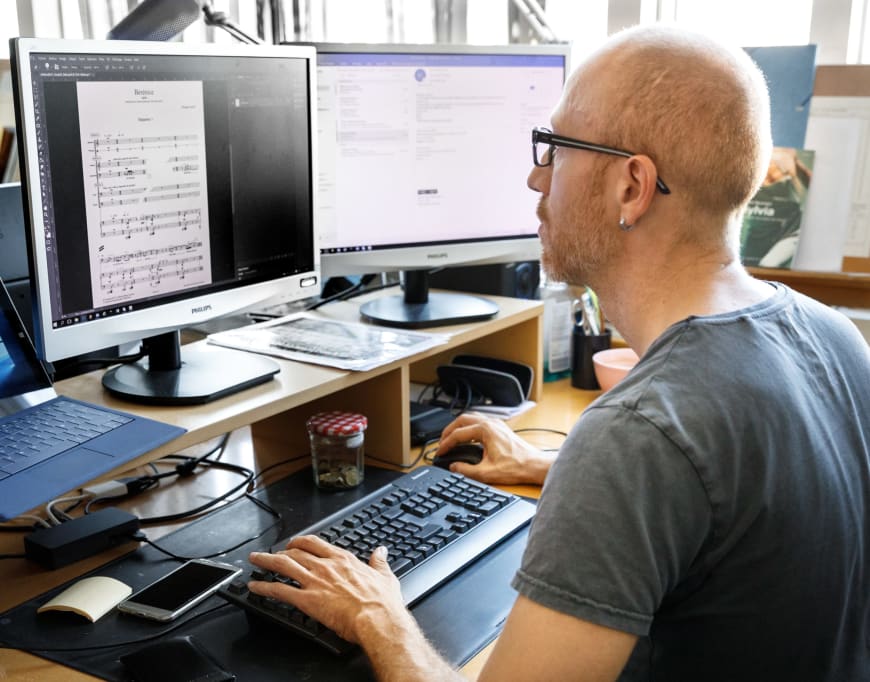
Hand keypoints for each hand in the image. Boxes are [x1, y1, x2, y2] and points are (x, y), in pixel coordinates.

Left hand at [247, 535, 410, 644]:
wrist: (376, 619)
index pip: (315, 543)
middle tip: (272, 552)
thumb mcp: (384, 576)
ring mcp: (314, 582)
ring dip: (266, 561)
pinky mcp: (307, 600)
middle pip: (295, 552)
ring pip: (283, 566)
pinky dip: (264, 588)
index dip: (300, 541)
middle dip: (280, 551)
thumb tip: (381, 552)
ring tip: (255, 559)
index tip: (294, 543)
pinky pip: (280, 590)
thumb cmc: (381, 602)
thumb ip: (379, 562)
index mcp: (342, 560)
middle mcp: (325, 566)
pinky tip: (255, 587)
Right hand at [436, 413, 554, 484]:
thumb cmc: (517, 467)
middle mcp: (491, 423)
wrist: (534, 465)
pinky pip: (480, 421)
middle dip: (449, 430)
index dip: (446, 444)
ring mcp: (497, 424)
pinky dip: (469, 427)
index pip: (458, 434)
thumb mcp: (486, 473)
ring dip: (459, 426)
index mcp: (486, 430)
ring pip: (471, 418)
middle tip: (441, 442)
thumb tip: (454, 467)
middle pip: (462, 419)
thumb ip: (466, 470)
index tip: (440, 452)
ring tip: (451, 438)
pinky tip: (467, 437)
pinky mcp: (501, 428)